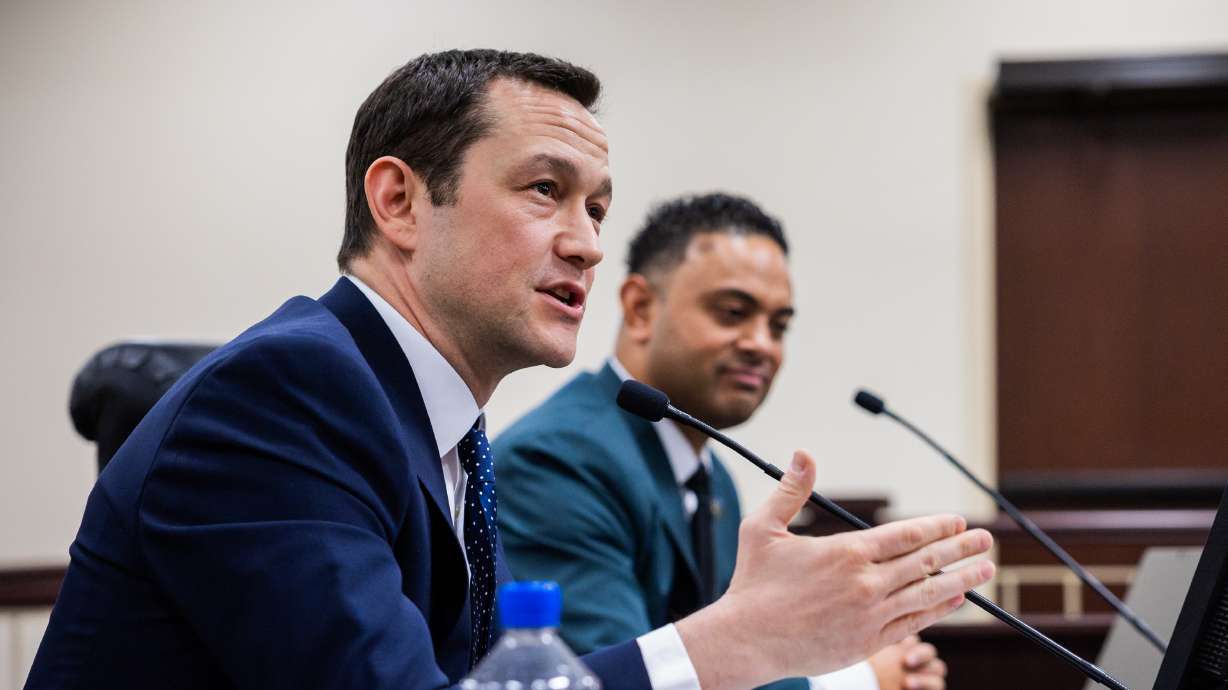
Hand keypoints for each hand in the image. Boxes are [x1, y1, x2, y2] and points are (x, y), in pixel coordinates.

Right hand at [675, 449, 992, 689]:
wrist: (746, 640)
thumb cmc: (752, 583)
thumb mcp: (762, 528)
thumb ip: (790, 490)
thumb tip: (803, 453)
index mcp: (845, 553)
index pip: (904, 535)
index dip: (936, 527)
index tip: (957, 521)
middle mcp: (865, 584)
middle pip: (925, 562)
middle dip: (960, 549)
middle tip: (985, 539)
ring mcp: (870, 615)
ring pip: (927, 593)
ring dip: (961, 579)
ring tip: (985, 569)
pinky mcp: (867, 642)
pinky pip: (913, 623)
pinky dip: (938, 610)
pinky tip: (956, 600)